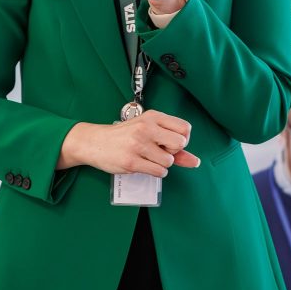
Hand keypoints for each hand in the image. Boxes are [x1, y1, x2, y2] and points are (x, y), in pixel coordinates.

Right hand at [57, 111, 200, 175]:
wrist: (95, 142)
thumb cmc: (124, 136)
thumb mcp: (148, 131)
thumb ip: (173, 145)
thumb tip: (195, 161)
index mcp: (153, 117)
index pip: (185, 128)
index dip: (182, 140)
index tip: (171, 143)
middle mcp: (146, 128)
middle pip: (180, 143)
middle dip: (174, 152)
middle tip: (160, 151)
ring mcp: (138, 145)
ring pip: (169, 161)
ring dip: (162, 164)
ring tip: (148, 157)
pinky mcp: (131, 161)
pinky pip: (159, 172)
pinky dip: (155, 172)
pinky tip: (144, 164)